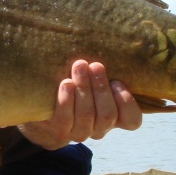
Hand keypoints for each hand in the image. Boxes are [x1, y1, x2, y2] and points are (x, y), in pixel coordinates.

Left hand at [19, 60, 141, 149]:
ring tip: (79, 66)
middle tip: (96, 65)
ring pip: (87, 115)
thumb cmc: (75, 87)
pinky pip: (65, 119)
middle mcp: (99, 129)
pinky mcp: (59, 132)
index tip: (117, 81)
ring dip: (84, 88)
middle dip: (101, 88)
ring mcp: (79, 133)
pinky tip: (66, 83)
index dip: (127, 102)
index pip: (132, 120)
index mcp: (114, 118)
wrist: (43, 109)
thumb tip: (111, 41)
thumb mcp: (93, 80)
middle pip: (107, 114)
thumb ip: (103, 72)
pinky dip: (66, 100)